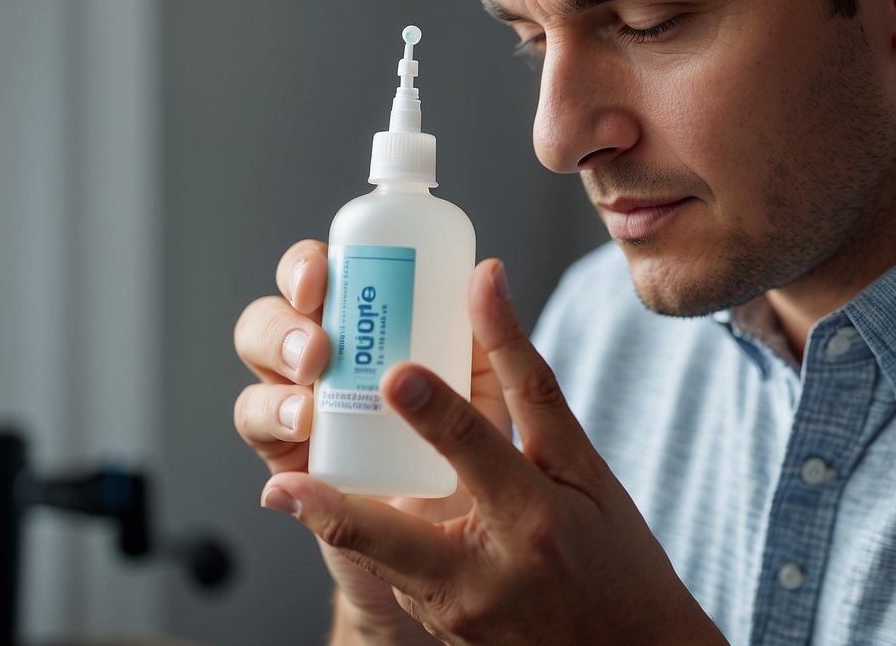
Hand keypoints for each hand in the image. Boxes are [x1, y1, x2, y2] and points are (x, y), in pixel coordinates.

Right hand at [234, 241, 510, 643]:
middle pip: (276, 312)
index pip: (324, 276)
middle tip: (317, 350)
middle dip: (283, 322)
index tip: (324, 272)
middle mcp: (328, 355)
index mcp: (371, 324)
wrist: (467, 544)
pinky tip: (304, 428)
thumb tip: (486, 273)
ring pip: (259, 364)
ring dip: (275, 372)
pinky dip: (274, 420)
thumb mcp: (490, 386)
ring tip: (311, 402)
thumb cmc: (479, 455)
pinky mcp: (294, 459)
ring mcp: (304, 403)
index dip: (308, 264)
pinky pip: (260, 427)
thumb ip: (481, 336)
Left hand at [260, 259, 726, 644]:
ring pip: (379, 564)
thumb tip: (486, 284)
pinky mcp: (440, 627)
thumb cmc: (612, 550)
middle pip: (394, 541)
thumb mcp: (583, 467)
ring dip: (333, 524)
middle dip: (333, 510)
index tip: (395, 373)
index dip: (436, 409)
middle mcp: (489, 575)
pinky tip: (353, 508)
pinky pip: (396, 576)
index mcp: (534, 519)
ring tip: (290, 490)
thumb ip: (527, 382)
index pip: (478, 452)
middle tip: (282, 482)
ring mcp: (457, 613)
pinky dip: (373, 541)